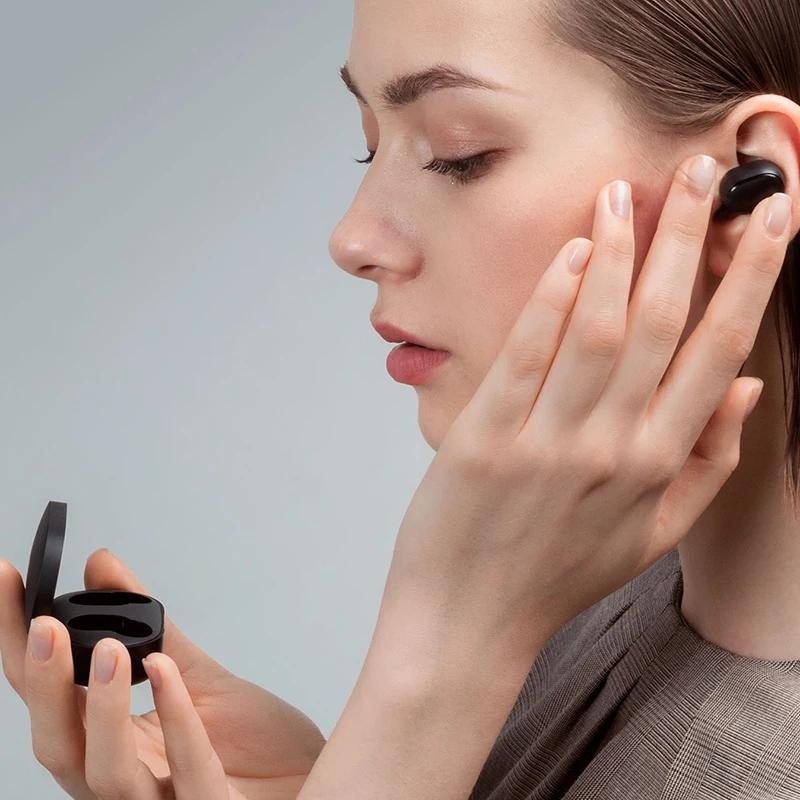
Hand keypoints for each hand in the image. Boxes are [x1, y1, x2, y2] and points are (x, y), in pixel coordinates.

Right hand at [0, 548, 326, 798]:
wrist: (304, 780)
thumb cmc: (248, 743)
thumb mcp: (194, 672)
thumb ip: (149, 625)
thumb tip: (101, 566)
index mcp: (111, 742)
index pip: (49, 693)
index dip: (20, 641)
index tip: (10, 578)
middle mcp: (124, 776)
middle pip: (58, 742)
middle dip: (43, 685)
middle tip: (44, 625)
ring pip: (105, 772)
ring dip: (101, 707)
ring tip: (106, 647)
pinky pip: (189, 772)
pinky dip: (176, 717)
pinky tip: (166, 671)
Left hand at [380, 155, 788, 672]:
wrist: (470, 620)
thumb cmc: (560, 573)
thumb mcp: (652, 533)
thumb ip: (707, 462)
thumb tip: (743, 386)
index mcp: (660, 465)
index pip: (719, 351)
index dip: (750, 278)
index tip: (770, 217)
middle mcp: (613, 449)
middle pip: (660, 325)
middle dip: (686, 240)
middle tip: (695, 169)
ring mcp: (547, 445)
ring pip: (595, 330)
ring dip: (617, 254)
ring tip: (625, 193)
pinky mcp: (483, 442)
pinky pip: (525, 357)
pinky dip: (549, 300)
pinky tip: (569, 252)